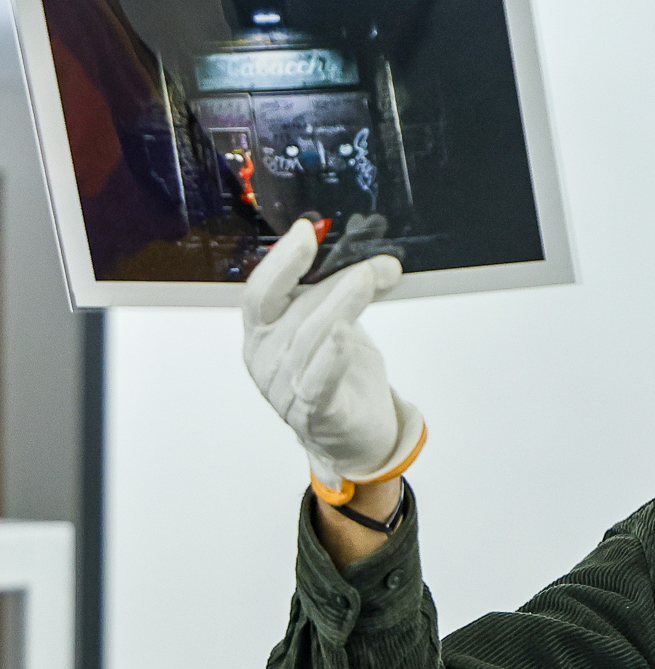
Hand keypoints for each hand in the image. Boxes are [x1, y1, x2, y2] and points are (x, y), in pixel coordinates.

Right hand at [242, 218, 423, 497]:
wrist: (356, 437)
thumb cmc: (342, 377)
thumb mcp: (338, 325)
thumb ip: (345, 294)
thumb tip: (381, 262)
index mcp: (263, 334)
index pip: (259, 292)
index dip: (281, 260)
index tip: (307, 231)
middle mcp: (266, 361)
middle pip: (291, 310)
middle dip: (332, 281)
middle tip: (370, 263)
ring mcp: (286, 390)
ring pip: (309, 339)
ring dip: (343, 304)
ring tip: (369, 280)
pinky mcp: (316, 415)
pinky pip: (318, 382)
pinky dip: (331, 356)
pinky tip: (344, 334)